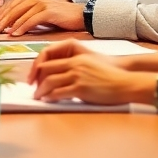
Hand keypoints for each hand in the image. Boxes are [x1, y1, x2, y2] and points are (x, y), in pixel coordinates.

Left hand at [0, 0, 83, 34]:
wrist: (80, 14)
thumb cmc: (60, 17)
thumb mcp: (41, 13)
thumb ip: (28, 15)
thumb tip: (12, 25)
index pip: (12, 5)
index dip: (1, 16)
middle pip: (13, 9)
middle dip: (2, 21)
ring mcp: (41, 3)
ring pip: (20, 14)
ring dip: (9, 25)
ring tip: (1, 33)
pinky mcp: (48, 11)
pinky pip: (31, 20)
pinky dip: (22, 27)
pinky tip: (15, 34)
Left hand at [28, 46, 147, 104]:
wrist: (124, 83)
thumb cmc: (110, 76)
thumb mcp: (90, 65)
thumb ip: (76, 68)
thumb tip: (63, 76)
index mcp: (76, 58)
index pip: (50, 60)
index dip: (38, 69)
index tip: (34, 77)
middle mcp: (74, 65)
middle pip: (46, 70)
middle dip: (36, 80)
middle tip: (33, 88)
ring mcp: (77, 76)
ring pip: (50, 82)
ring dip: (41, 91)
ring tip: (38, 96)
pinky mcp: (80, 89)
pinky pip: (59, 93)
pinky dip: (50, 97)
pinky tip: (47, 100)